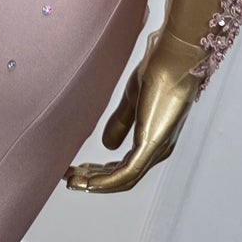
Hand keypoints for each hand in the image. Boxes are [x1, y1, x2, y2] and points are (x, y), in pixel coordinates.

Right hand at [64, 29, 206, 193]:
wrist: (172, 57)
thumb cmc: (158, 72)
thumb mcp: (132, 101)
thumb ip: (120, 122)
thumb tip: (107, 145)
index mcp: (154, 141)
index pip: (125, 167)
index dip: (100, 173)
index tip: (77, 169)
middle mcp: (157, 150)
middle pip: (123, 178)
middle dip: (94, 181)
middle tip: (69, 178)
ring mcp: (156, 149)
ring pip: (123, 180)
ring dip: (95, 184)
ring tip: (71, 181)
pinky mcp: (151, 145)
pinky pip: (126, 173)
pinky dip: (104, 181)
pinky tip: (86, 181)